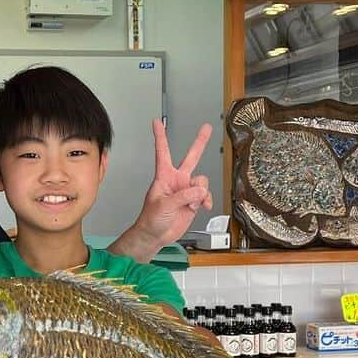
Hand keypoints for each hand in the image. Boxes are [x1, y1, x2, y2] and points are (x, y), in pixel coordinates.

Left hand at [136, 119, 213, 247]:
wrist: (155, 235)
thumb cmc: (151, 219)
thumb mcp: (164, 205)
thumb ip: (183, 196)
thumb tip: (200, 190)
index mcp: (164, 177)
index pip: (162, 152)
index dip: (160, 136)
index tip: (157, 122)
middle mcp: (177, 180)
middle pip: (191, 157)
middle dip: (200, 142)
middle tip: (206, 127)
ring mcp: (186, 190)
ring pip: (202, 181)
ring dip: (200, 193)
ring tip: (191, 204)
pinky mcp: (194, 201)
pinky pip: (206, 195)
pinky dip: (206, 201)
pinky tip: (202, 207)